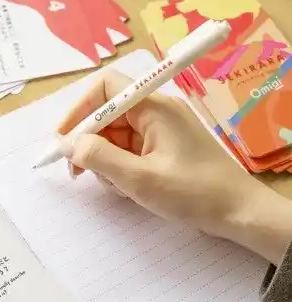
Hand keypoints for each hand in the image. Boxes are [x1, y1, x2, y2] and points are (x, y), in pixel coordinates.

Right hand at [59, 69, 291, 264]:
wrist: (238, 212)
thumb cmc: (192, 193)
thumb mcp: (139, 179)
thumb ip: (99, 158)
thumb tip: (68, 144)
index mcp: (153, 107)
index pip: (105, 88)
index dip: (78, 110)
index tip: (62, 140)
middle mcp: (157, 112)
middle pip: (108, 115)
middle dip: (90, 143)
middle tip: (78, 174)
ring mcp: (162, 131)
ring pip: (117, 137)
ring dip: (107, 162)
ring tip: (120, 187)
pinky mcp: (165, 149)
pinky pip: (131, 151)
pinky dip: (122, 169)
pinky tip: (131, 189)